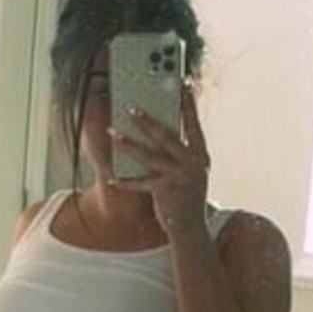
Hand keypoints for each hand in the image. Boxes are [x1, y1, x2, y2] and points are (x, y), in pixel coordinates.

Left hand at [109, 82, 210, 236]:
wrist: (190, 227)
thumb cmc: (186, 195)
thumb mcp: (191, 170)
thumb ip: (182, 150)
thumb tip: (160, 127)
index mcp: (201, 154)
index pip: (193, 123)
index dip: (187, 104)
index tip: (181, 84)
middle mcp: (192, 163)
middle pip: (167, 136)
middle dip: (147, 120)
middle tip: (130, 107)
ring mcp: (179, 177)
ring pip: (149, 155)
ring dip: (128, 143)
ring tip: (112, 132)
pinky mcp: (165, 191)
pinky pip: (140, 182)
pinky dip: (124, 181)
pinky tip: (111, 177)